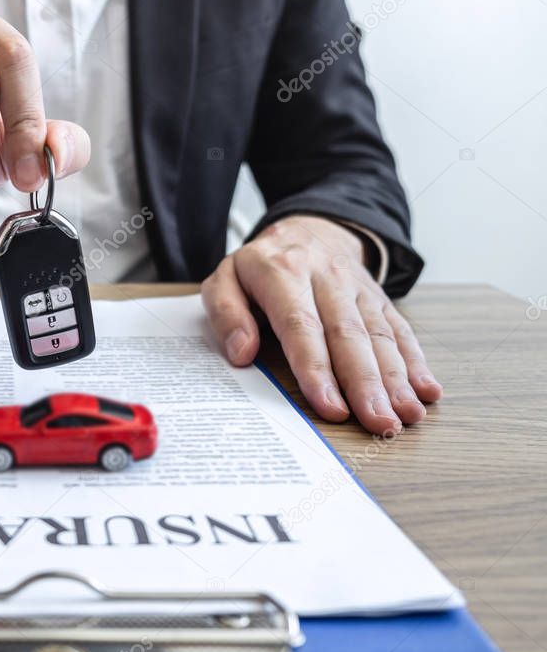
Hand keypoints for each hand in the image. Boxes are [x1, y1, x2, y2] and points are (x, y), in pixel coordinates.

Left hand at [201, 215, 442, 436]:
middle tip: (378, 422)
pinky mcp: (379, 298)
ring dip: (396, 378)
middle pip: (349, 335)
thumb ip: (226, 314)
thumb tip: (241, 353)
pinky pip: (399, 329)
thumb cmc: (259, 268)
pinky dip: (416, 361)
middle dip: (366, 383)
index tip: (330, 406)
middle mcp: (326, 278)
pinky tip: (427, 390)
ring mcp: (358, 288)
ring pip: (379, 335)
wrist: (308, 229)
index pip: (301, 326)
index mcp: (283, 273)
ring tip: (407, 415)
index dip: (317, 369)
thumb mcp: (225, 279)